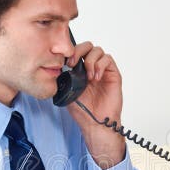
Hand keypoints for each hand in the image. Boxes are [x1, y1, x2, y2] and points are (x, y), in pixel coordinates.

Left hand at [66, 41, 125, 168]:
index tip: (66, 63)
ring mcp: (103, 70)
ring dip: (90, 60)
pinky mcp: (113, 74)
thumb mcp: (66, 92)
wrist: (95, 122)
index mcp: (80, 70)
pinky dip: (100, 65)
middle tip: (74, 64)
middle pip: (87, 46)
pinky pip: (108, 59)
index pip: (77, 51)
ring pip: (98, 50)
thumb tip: (56, 67)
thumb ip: (63, 78)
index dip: (71, 52)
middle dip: (79, 51)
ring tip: (88, 77)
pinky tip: (95, 78)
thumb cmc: (83, 110)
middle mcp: (92, 67)